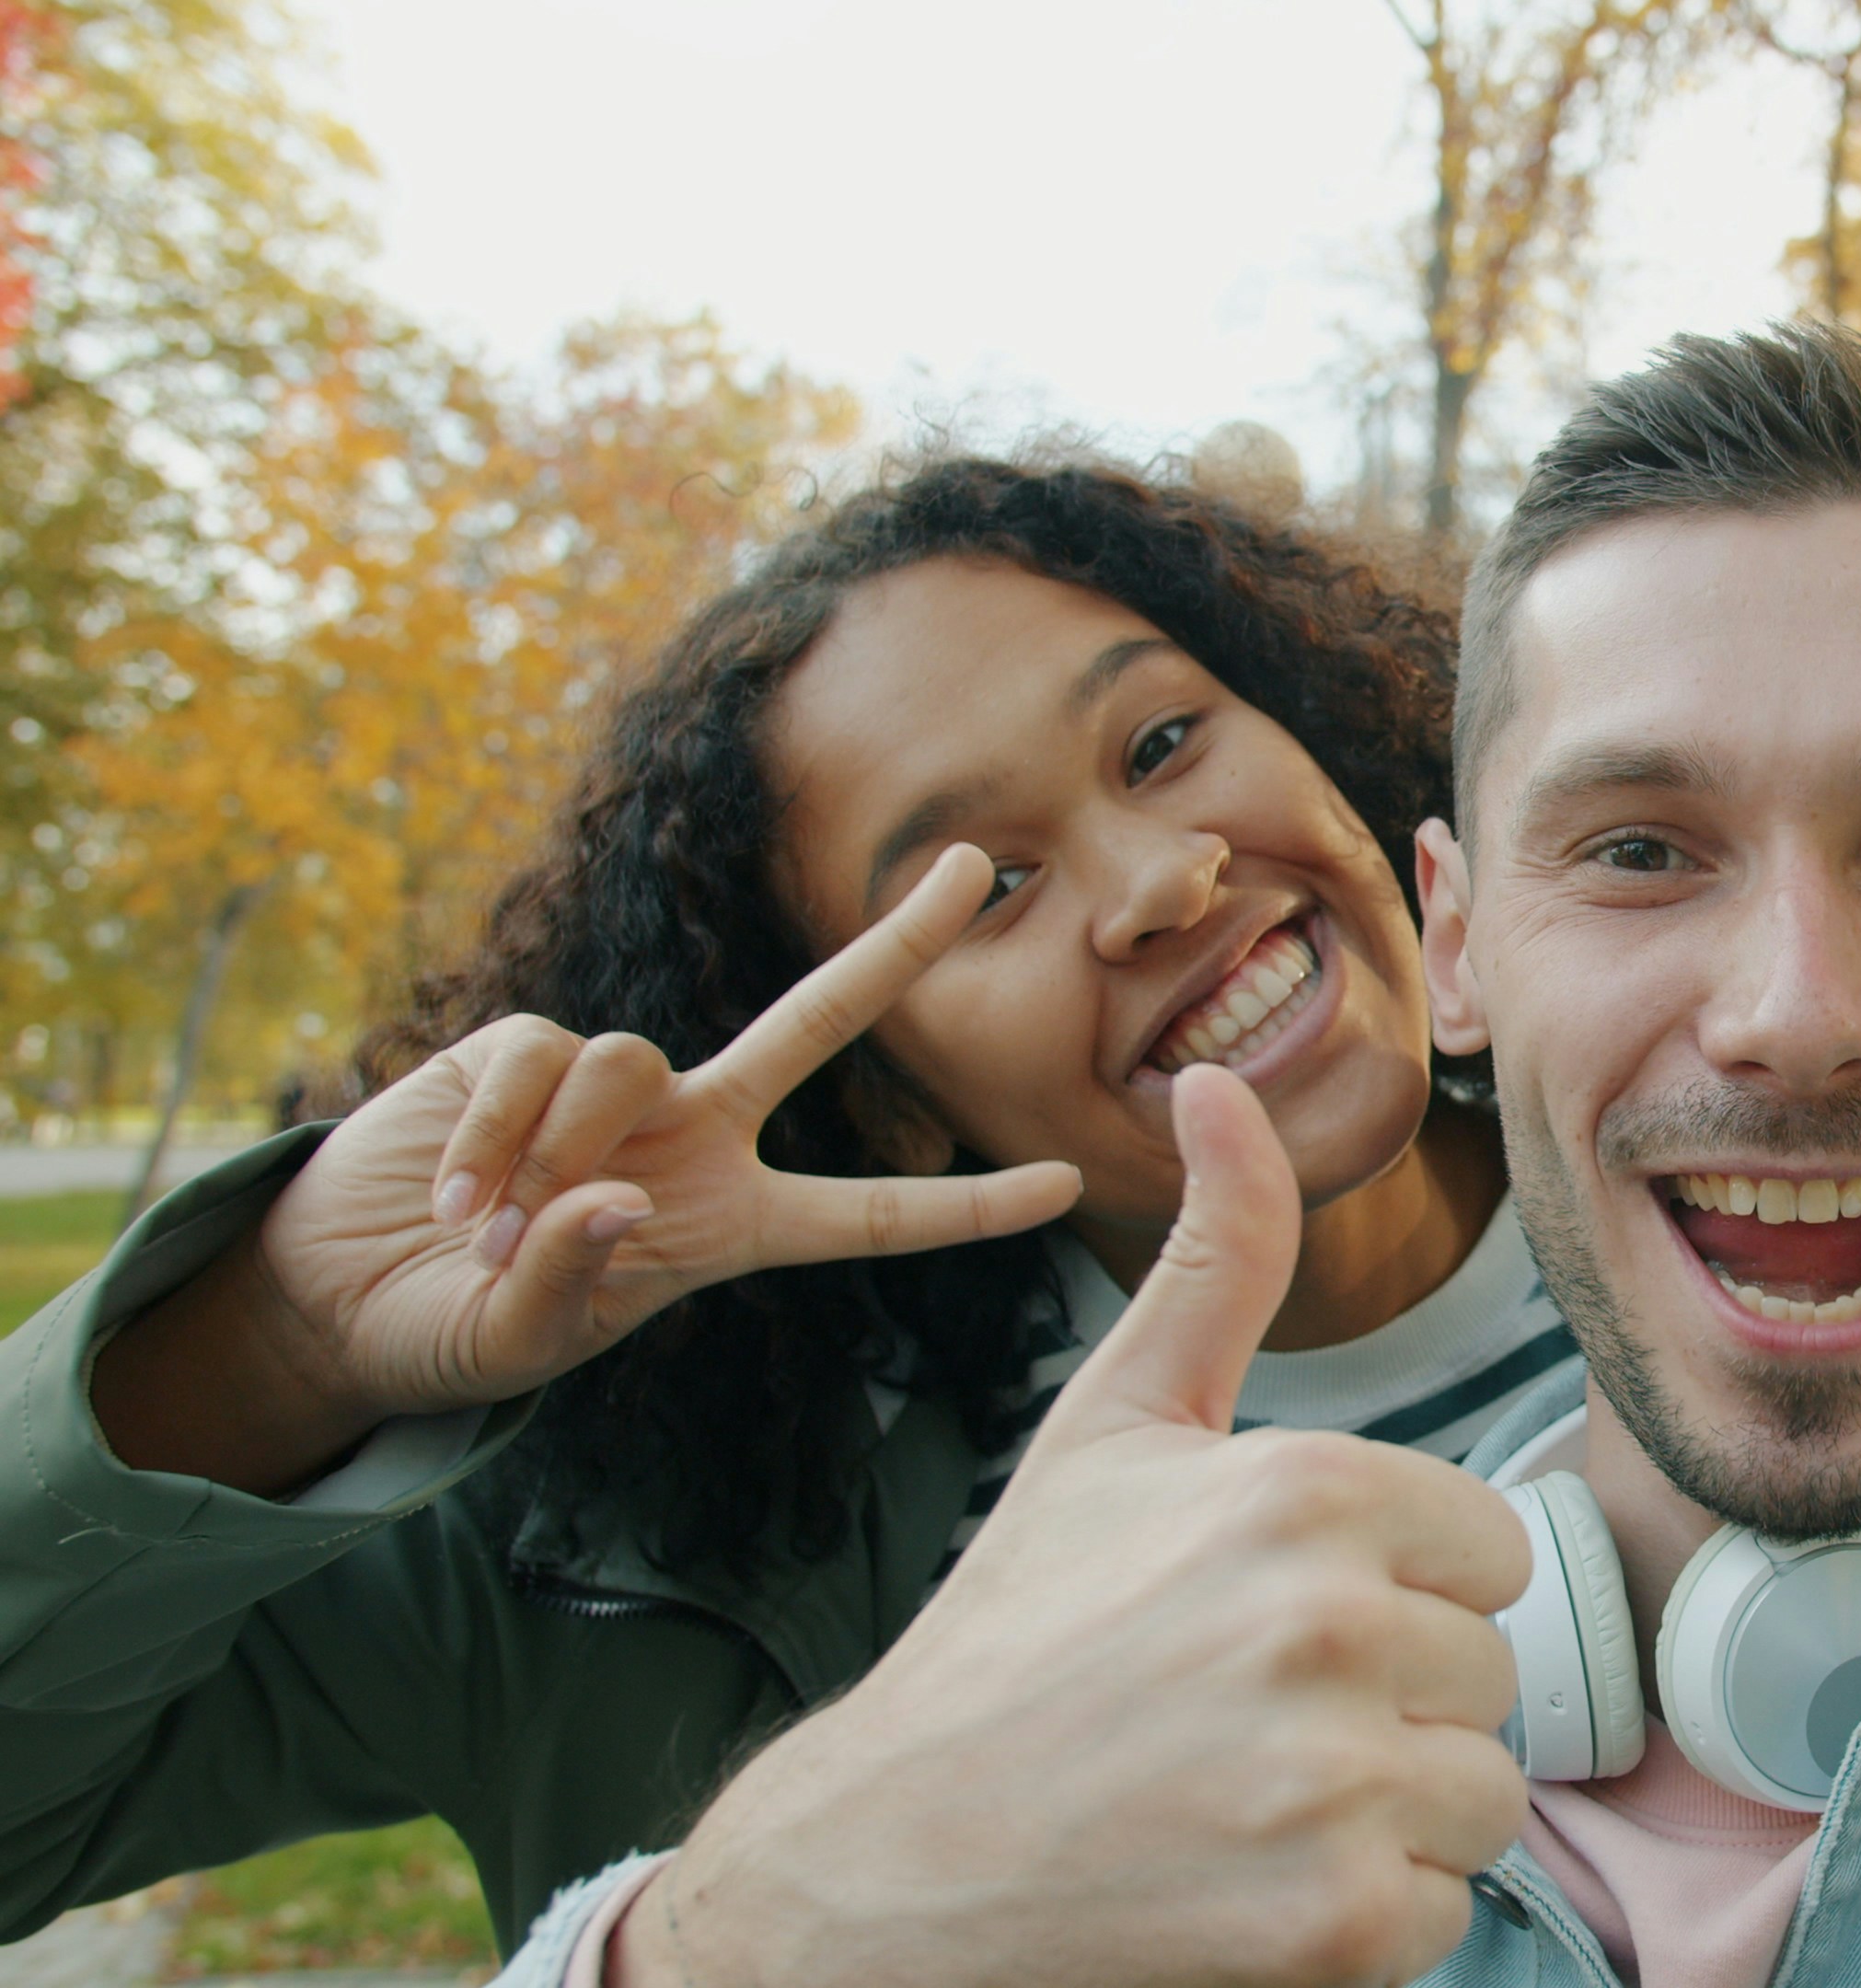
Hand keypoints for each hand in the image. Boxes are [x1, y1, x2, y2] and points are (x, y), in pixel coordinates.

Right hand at [92, 846, 1081, 1491]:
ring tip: (484, 1232)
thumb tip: (612, 1196)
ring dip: (556, 1148)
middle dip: (898, 943)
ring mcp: (613, 1084)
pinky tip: (451, 1199)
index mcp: (733, 1220)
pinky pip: (536, 1062)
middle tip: (977, 865)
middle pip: (820, 1020)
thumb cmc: (456, 1328)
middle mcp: (695, 1132)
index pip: (871, 1213)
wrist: (343, 1293)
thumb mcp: (521, 1341)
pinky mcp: (518, 1046)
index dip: (964, 1206)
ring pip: (629, 1060)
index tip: (1067, 1187)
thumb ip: (571, 1283)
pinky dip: (494, 1131)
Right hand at [615, 1064, 1533, 1987]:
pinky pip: (1441, 1914)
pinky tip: (1241, 1890)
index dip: (1394, 1593)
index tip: (1273, 1623)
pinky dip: (1357, 1925)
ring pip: (1481, 1796)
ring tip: (1246, 1804)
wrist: (879, 1861)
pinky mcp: (1332, 1921)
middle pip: (1489, 1675)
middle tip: (1242, 1723)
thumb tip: (1226, 1079)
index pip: (1487, 1552)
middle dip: (1390, 1708)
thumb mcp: (1115, 1426)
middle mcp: (1330, 1623)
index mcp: (1305, 1489)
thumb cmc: (1010, 1639)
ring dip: (1386, 1819)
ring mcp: (1331, 1777)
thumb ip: (1216, 1256)